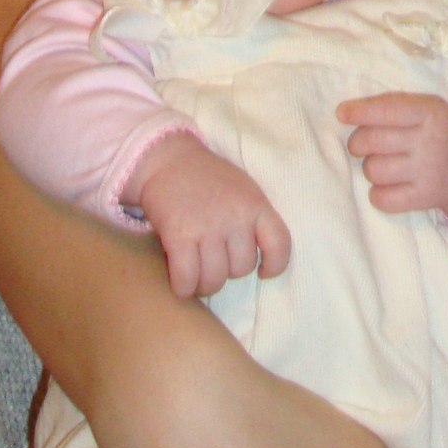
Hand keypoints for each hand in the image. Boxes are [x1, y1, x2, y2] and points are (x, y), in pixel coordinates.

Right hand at [129, 136, 291, 297]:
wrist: (168, 160)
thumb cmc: (208, 178)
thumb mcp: (244, 189)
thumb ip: (254, 218)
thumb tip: (262, 258)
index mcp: (256, 204)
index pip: (280, 244)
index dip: (275, 266)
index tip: (264, 272)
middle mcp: (236, 216)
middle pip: (242, 269)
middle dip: (228, 271)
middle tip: (214, 260)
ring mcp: (208, 226)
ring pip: (214, 279)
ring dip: (204, 283)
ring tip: (196, 273)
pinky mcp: (179, 236)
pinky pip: (187, 279)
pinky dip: (183, 287)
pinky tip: (181, 281)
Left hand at [339, 92, 447, 225]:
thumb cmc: (432, 130)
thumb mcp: (423, 107)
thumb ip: (390, 106)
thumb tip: (345, 112)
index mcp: (429, 112)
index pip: (387, 111)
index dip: (360, 112)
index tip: (341, 113)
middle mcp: (430, 141)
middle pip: (373, 141)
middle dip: (358, 142)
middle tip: (362, 144)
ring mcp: (429, 171)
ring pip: (373, 170)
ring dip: (370, 167)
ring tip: (382, 163)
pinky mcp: (425, 197)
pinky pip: (382, 199)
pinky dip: (377, 193)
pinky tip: (387, 185)